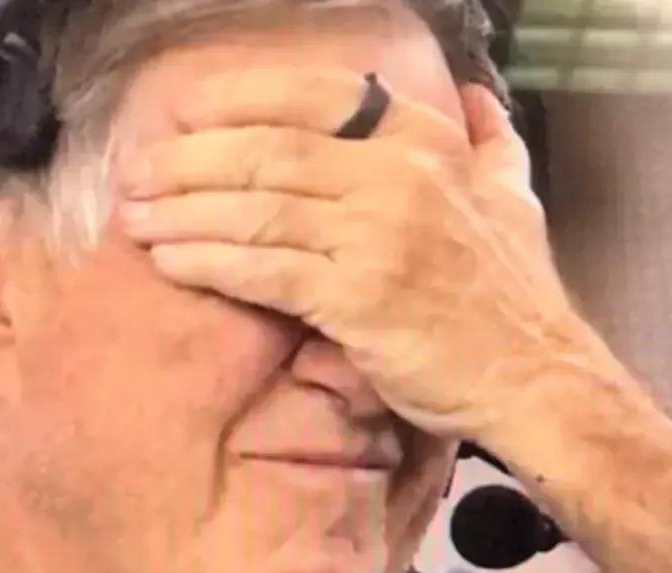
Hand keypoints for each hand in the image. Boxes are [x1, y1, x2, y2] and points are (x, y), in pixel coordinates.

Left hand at [118, 67, 591, 439]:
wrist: (537, 377)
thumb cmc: (515, 295)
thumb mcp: (514, 196)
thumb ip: (488, 141)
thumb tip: (473, 96)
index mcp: (424, 141)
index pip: (313, 97)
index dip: (237, 101)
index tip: (185, 114)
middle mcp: (397, 174)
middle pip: (267, 151)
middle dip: (190, 160)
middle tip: (136, 173)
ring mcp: (376, 232)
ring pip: (256, 207)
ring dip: (184, 210)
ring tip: (134, 217)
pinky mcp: (356, 296)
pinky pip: (264, 269)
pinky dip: (209, 261)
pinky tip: (170, 260)